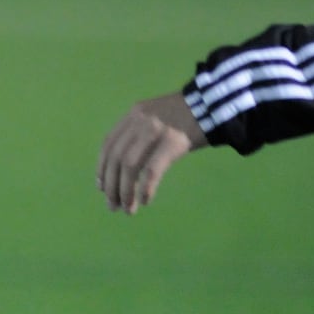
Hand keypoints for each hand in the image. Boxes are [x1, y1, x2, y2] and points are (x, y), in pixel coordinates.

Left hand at [96, 93, 206, 213]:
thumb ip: (138, 135)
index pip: (108, 144)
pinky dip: (145, 188)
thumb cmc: (184, 116)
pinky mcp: (172, 143)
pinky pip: (152, 171)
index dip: (102, 168)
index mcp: (133, 114)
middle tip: (113, 206)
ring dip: (125, 191)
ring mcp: (155, 130)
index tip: (102, 187)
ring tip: (127, 209)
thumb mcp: (155, 117)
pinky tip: (145, 200)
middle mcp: (139, 121)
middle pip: (116, 158)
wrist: (212, 105)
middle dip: (111, 185)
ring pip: (130, 166)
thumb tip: (123, 170)